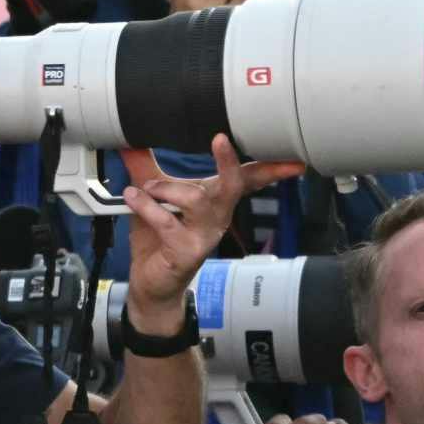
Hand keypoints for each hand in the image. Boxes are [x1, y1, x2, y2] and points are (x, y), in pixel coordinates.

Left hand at [119, 134, 304, 327]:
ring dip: (168, 187)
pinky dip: (147, 207)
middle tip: (221, 139)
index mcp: (215, 201)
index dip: (270, 168)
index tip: (291, 159)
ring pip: (198, 201)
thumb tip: (132, 139)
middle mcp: (216, 217)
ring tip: (147, 188)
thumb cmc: (159, 240)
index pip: (247, 180)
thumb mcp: (153, 198)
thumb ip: (146, 169)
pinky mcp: (186, 253)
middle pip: (233, 186)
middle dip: (229, 163)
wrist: (152, 284)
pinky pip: (168, 223)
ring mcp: (204, 236)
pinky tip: (133, 199)